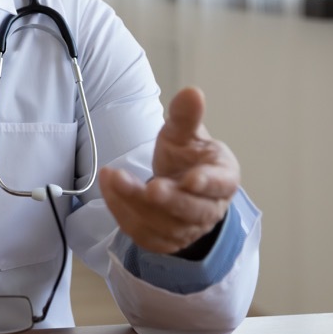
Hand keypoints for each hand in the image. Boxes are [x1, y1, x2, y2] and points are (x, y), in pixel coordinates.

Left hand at [98, 87, 239, 254]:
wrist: (176, 186)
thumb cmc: (185, 157)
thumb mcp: (184, 134)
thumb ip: (185, 117)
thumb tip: (192, 92)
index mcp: (223, 179)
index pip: (220, 184)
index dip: (207, 183)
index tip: (191, 178)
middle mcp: (208, 209)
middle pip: (190, 210)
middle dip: (167, 199)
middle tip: (149, 187)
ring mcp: (187, 229)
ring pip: (163, 225)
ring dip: (135, 202)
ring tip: (112, 177)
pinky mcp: (164, 242)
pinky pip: (144, 235)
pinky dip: (123, 214)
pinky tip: (110, 190)